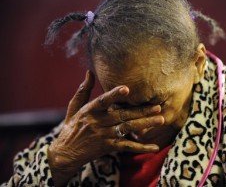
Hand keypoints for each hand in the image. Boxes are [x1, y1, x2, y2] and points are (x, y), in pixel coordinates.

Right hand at [47, 70, 163, 185]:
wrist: (64, 153)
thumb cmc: (71, 127)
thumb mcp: (74, 107)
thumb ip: (84, 90)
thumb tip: (89, 72)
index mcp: (90, 110)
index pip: (103, 101)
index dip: (114, 95)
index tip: (126, 89)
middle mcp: (98, 122)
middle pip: (122, 115)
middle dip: (141, 111)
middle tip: (158, 106)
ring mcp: (104, 136)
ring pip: (127, 129)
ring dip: (145, 124)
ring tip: (161, 120)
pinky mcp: (108, 147)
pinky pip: (127, 146)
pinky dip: (141, 147)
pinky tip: (154, 147)